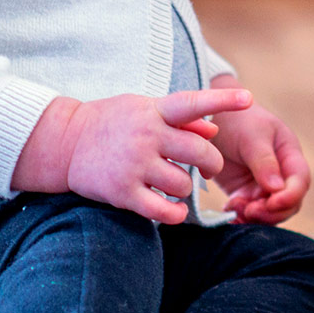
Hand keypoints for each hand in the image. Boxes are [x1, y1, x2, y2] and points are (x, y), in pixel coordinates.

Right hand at [60, 87, 242, 224]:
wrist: (65, 143)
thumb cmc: (112, 123)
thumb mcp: (143, 110)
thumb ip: (180, 119)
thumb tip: (214, 128)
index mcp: (153, 111)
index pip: (193, 103)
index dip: (222, 100)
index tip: (249, 98)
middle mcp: (146, 135)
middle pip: (200, 152)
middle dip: (212, 163)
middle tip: (209, 167)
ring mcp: (134, 164)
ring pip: (184, 183)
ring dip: (186, 188)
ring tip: (175, 183)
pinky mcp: (122, 192)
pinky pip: (163, 210)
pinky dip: (175, 214)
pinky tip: (174, 209)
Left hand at [207, 75, 309, 224]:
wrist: (207, 116)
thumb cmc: (236, 119)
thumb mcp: (252, 136)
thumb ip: (264, 162)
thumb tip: (276, 189)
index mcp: (289, 154)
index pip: (300, 182)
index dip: (290, 196)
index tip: (271, 202)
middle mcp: (280, 172)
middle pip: (288, 203)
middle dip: (272, 211)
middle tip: (249, 210)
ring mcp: (261, 184)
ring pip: (269, 212)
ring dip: (254, 216)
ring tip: (234, 208)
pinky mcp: (243, 192)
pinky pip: (248, 212)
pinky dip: (241, 217)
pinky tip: (229, 214)